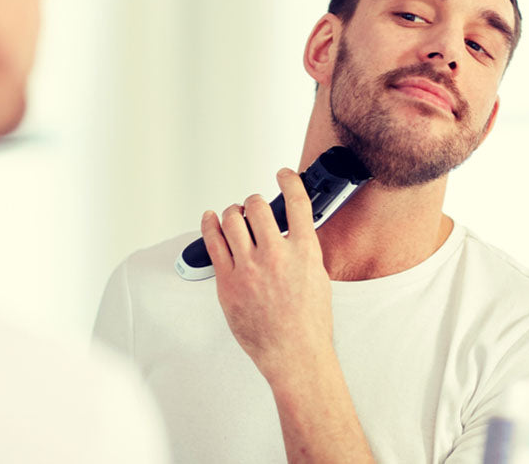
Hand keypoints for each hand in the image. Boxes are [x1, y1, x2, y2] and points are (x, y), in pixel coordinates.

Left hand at [201, 168, 333, 383]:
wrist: (294, 354)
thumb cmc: (309, 323)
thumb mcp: (318, 277)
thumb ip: (303, 250)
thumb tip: (293, 232)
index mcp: (305, 252)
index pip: (297, 202)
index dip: (289, 180)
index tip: (284, 173)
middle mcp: (276, 255)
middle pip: (257, 207)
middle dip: (255, 202)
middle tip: (254, 207)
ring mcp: (249, 269)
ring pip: (233, 220)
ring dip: (234, 212)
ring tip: (235, 215)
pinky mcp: (227, 283)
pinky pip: (213, 243)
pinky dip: (210, 224)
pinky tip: (211, 219)